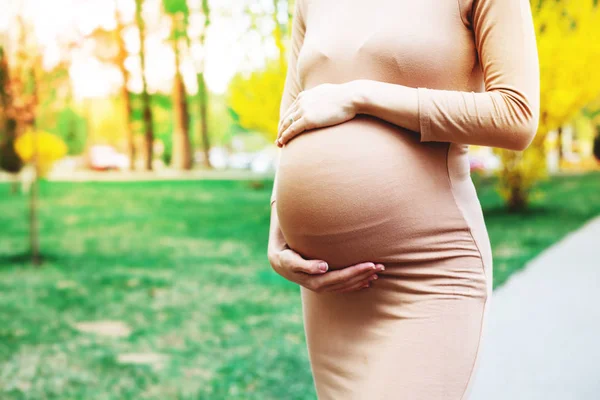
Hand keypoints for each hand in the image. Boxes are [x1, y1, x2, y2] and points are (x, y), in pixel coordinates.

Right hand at [269, 247, 384, 293]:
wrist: (279, 263)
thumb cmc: (286, 257)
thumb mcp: (291, 260)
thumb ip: (306, 264)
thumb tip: (323, 267)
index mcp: (316, 281)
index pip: (341, 277)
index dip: (356, 272)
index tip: (370, 264)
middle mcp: (322, 286)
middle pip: (348, 282)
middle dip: (364, 274)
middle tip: (381, 266)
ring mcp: (325, 286)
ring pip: (348, 284)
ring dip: (364, 278)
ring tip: (378, 271)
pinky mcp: (326, 283)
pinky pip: (345, 286)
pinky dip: (357, 283)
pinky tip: (368, 281)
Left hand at [275, 82, 358, 147]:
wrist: (351, 97)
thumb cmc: (346, 97)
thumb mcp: (329, 94)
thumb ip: (323, 99)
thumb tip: (326, 103)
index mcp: (305, 95)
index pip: (291, 110)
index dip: (286, 121)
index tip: (284, 129)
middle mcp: (301, 101)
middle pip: (286, 117)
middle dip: (281, 129)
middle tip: (279, 139)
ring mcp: (304, 110)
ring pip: (286, 124)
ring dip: (281, 135)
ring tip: (279, 143)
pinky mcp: (308, 119)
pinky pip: (292, 130)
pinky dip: (285, 137)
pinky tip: (282, 143)